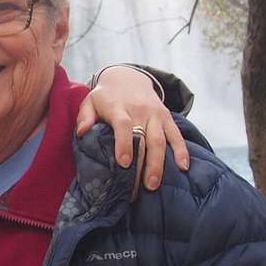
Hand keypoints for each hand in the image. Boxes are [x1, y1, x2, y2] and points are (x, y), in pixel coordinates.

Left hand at [75, 65, 190, 190]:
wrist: (128, 77)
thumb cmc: (105, 96)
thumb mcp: (90, 101)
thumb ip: (85, 117)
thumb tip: (81, 132)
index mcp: (119, 108)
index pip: (124, 125)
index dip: (124, 144)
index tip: (124, 164)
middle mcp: (140, 111)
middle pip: (144, 138)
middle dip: (143, 164)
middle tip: (139, 188)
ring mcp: (155, 114)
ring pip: (160, 140)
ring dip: (159, 163)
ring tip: (153, 185)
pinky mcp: (166, 117)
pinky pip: (176, 134)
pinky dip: (182, 150)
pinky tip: (183, 167)